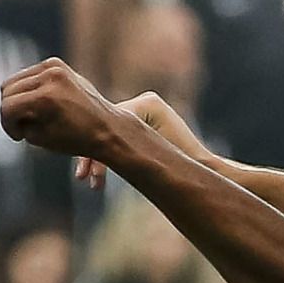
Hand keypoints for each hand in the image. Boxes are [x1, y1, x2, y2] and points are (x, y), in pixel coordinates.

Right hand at [0, 59, 144, 175]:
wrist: (107, 128)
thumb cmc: (74, 139)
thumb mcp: (37, 136)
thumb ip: (16, 119)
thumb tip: (7, 104)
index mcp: (44, 97)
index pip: (7, 107)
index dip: (8, 125)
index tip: (18, 137)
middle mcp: (49, 76)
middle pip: (7, 89)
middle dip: (10, 111)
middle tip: (22, 127)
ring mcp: (54, 66)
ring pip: (15, 81)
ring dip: (18, 99)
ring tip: (30, 116)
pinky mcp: (57, 63)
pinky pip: (30, 75)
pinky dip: (29, 89)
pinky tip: (39, 104)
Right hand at [74, 91, 212, 190]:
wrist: (201, 167)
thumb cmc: (185, 163)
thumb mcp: (154, 155)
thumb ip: (126, 145)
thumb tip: (100, 144)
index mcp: (149, 102)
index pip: (112, 122)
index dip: (96, 145)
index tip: (86, 169)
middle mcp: (143, 102)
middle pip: (106, 127)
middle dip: (92, 153)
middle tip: (82, 176)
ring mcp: (140, 112)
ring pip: (107, 135)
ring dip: (95, 157)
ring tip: (88, 180)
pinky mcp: (138, 125)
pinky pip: (114, 140)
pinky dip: (105, 157)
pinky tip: (96, 177)